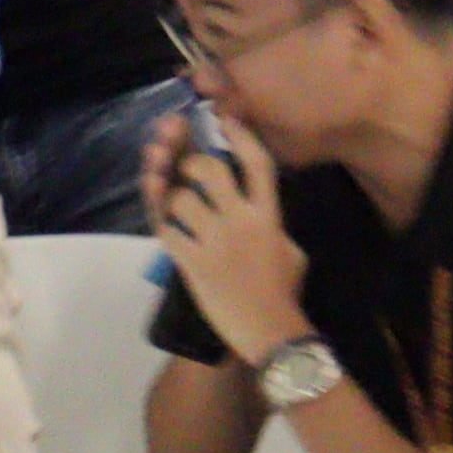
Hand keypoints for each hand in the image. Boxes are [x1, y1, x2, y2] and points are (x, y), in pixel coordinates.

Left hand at [143, 109, 308, 365]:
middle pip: (208, 169)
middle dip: (188, 161)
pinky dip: (161, 225)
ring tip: (172, 206)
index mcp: (268, 215)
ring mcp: (215, 242)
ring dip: (169, 197)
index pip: (256, 162)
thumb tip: (249, 204)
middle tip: (183, 168)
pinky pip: (166, 230)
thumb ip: (270, 221)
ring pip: (179, 198)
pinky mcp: (193, 264)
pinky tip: (165, 225)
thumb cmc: (283, 294)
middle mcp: (241, 221)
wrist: (272, 334)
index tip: (221, 117)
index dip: (238, 134)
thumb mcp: (291, 250)